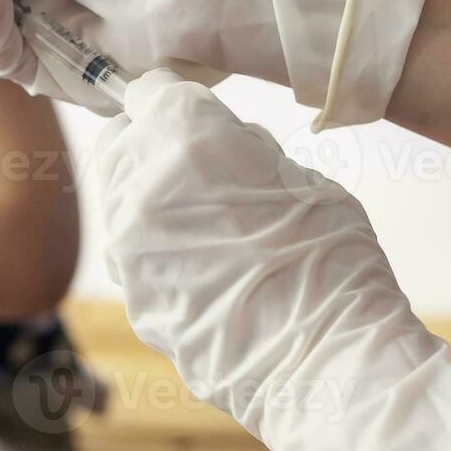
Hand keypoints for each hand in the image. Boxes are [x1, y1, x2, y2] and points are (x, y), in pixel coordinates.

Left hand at [97, 70, 450, 450]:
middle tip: (195, 168)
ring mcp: (127, 244)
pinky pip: (131, 254)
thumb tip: (225, 144)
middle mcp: (140, 183)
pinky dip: (156, 252)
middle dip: (149, 144)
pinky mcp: (130, 293)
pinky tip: (203, 273)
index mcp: (184, 137)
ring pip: (118, 198)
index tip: (189, 116)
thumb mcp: (303, 177)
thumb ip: (244, 150)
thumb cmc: (331, 262)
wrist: (327, 361)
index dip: (174, 102)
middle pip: (120, 140)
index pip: (150, 90)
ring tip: (204, 226)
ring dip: (148, 199)